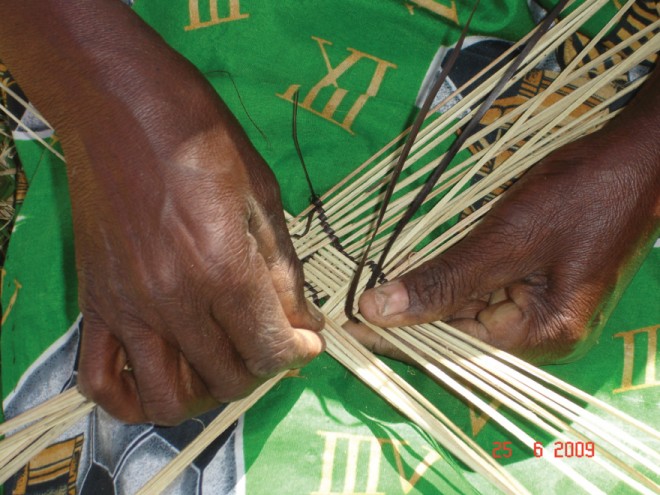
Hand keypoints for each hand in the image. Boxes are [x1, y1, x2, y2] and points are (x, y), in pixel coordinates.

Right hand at [0, 0, 323, 424]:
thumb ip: (284, 269)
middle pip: (228, 377)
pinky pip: (100, 379)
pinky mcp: (94, 302)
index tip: (306, 339)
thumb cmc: (202, 138)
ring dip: (205, 393)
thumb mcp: (263, 195)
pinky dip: (130, 397)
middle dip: (262, 368)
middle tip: (269, 340)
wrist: (121, 105)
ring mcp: (129, 307)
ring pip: (168, 397)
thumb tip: (303, 321)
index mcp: (225, 269)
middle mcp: (175, 301)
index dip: (300, 352)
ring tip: (220, 363)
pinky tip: (159, 375)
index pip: (271, 350)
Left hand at [357, 74, 659, 363]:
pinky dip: (449, 286)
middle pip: (459, 337)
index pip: (453, 349)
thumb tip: (378, 310)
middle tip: (353, 306)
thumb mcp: (505, 239)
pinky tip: (416, 277)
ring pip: (467, 316)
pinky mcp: (534, 289)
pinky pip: (481, 296)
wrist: (634, 160)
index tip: (350, 327)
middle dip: (410, 320)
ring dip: (425, 302)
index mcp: (541, 335)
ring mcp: (538, 313)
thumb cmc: (579, 193)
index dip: (399, 338)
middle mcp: (540, 336)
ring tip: (375, 292)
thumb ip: (443, 280)